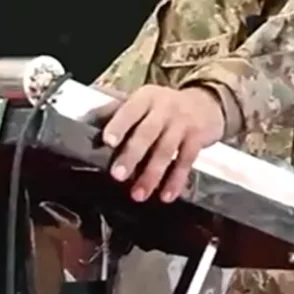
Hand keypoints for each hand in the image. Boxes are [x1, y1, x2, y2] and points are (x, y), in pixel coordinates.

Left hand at [98, 85, 224, 203]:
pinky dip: (176, 180)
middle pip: (147, 133)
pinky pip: (186, 161)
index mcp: (146, 98)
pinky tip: (166, 195)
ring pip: (166, 151)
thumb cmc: (165, 106)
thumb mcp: (143, 101)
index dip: (119, 125)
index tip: (107, 141)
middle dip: (132, 155)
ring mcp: (182, 123)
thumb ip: (118, 112)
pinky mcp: (197, 139)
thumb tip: (87, 122)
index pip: (130, 110)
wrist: (206, 102)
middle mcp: (164, 108)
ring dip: (152, 174)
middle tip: (118, 175)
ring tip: (139, 194)